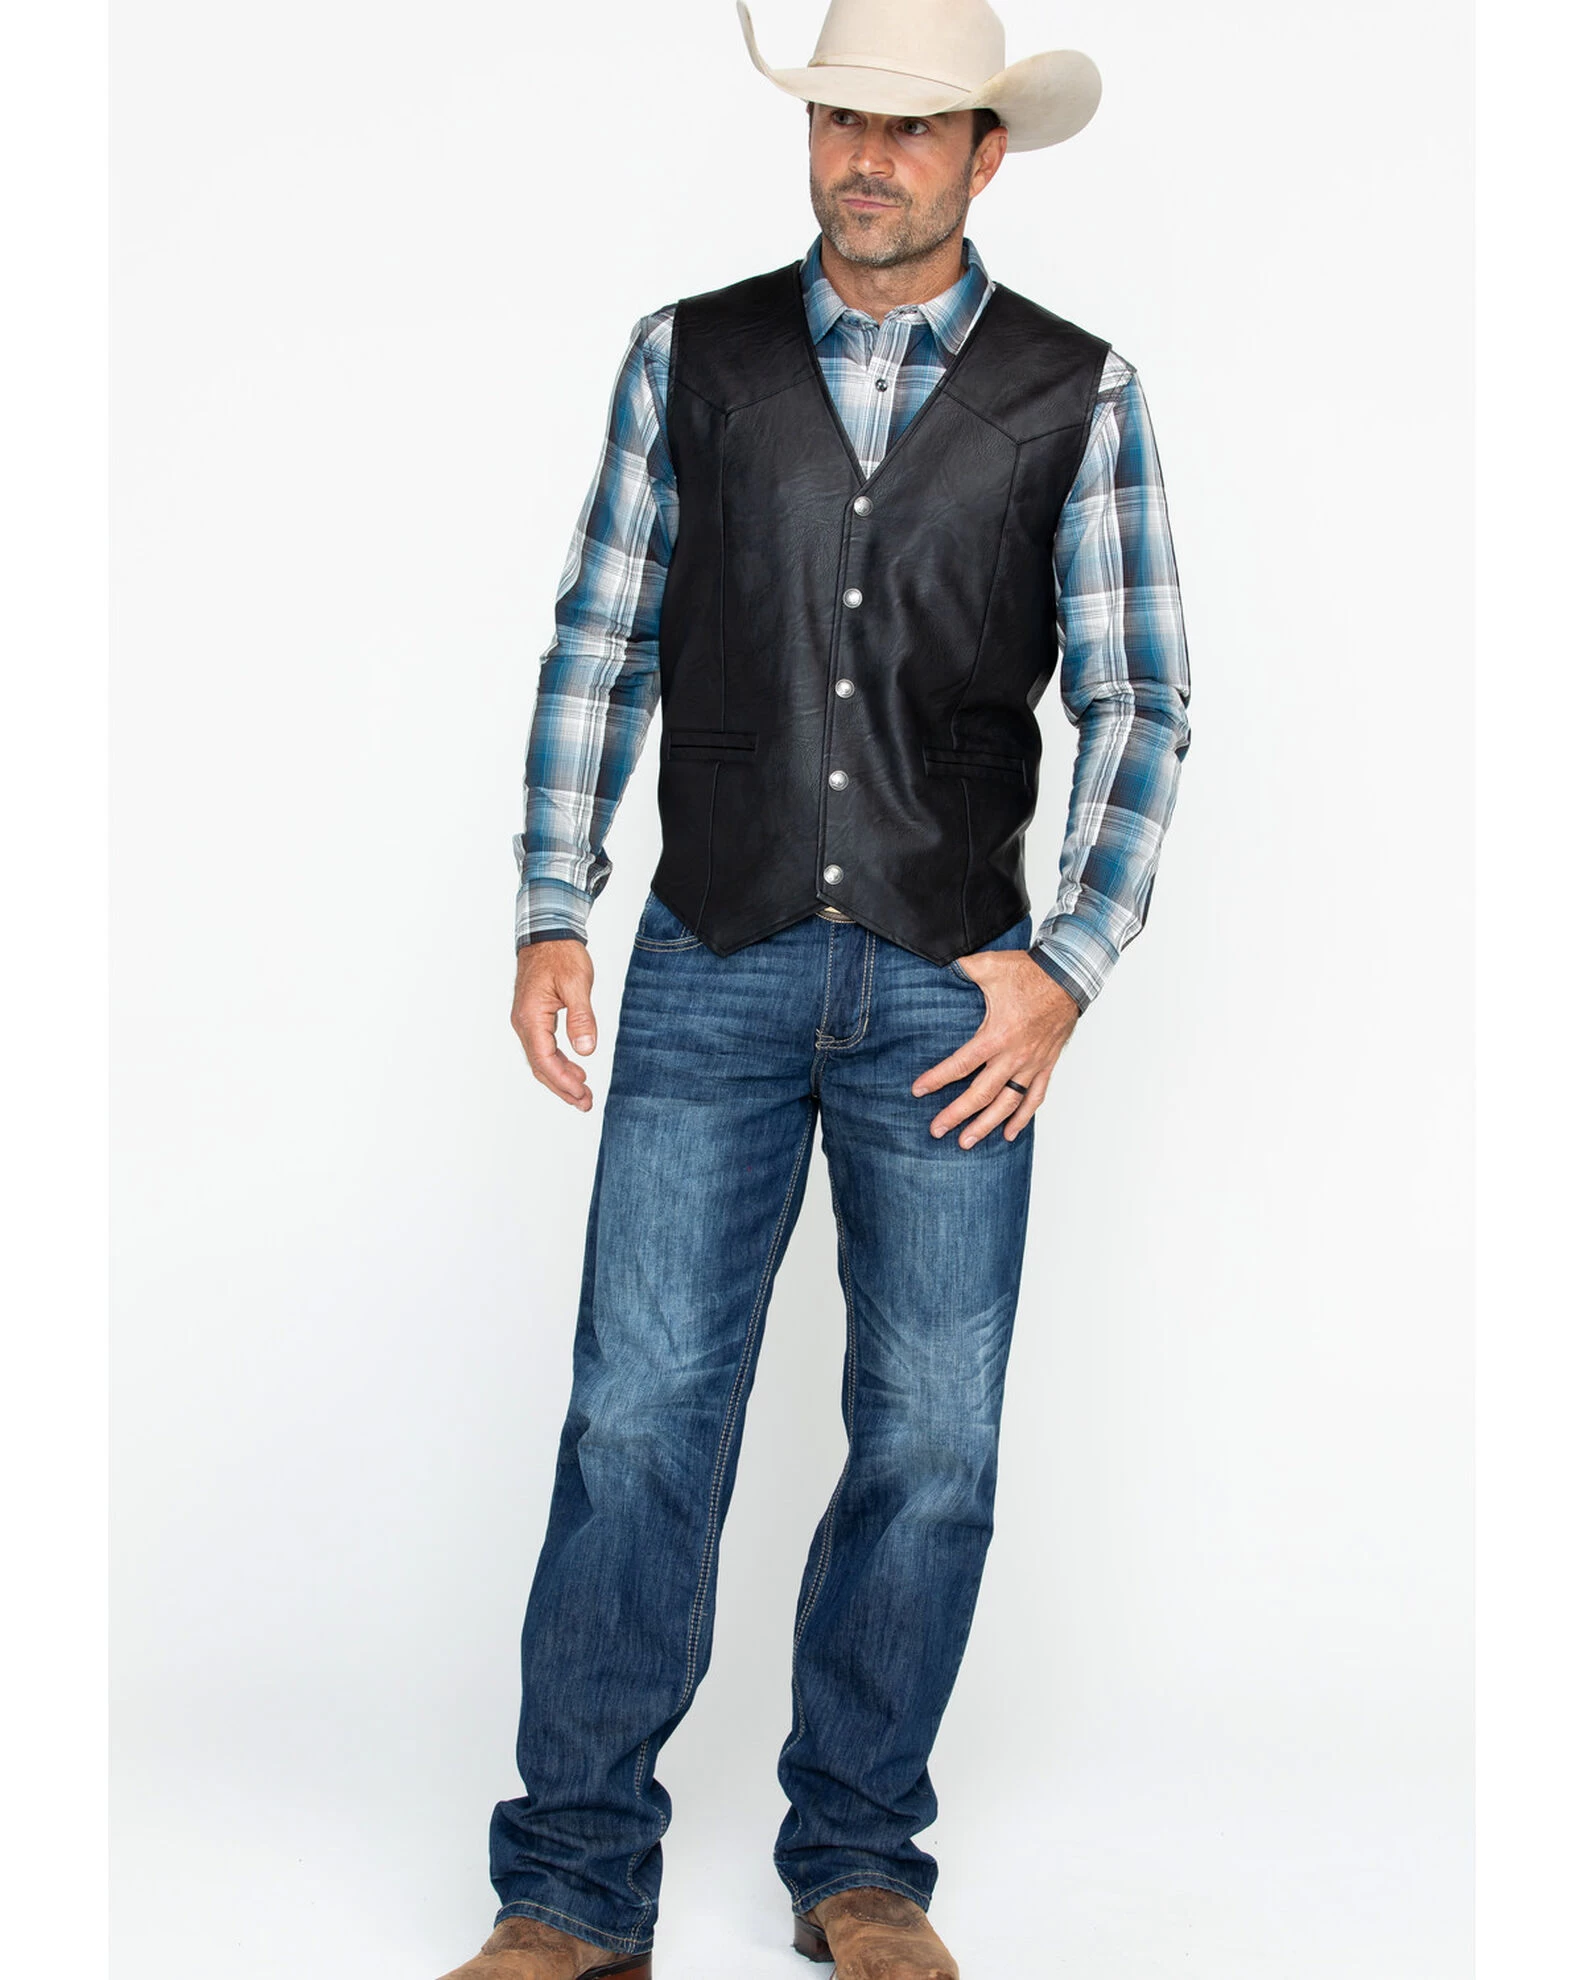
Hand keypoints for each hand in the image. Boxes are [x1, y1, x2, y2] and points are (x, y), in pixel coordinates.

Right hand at [512, 939, 598, 1111]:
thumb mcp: (577, 984)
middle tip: (585, 1104)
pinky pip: (542, 1048)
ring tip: (582, 1095)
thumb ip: (581, 1018)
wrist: (548, 934)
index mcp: (531, 1016)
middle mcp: (523, 1023)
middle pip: (540, 1066)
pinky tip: (574, 1070)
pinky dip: (558, 1063)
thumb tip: (586, 1050)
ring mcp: (526, 1021)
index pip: (544, 1059)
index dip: (563, 1080)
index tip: (582, 1094)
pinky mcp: (533, 1018)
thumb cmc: (561, 955)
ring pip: (540, 1059)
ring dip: (560, 1079)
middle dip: (562, 1088)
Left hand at [912, 952, 1079, 1147]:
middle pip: (981, 1094)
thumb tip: (936, 965)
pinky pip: (1035, 1098)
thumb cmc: (1030, 972)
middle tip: (936, 1130)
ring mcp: (1032, 1064)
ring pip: (1007, 1104)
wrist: (1068, 976)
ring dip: (986, 1125)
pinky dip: (1023, 1118)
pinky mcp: (1046, 1065)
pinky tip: (1010, 1133)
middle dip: (956, 1114)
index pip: (960, 1064)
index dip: (937, 1079)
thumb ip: (961, 969)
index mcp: (997, 1035)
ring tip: (966, 1142)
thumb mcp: (989, 966)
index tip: (918, 1091)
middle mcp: (1014, 1055)